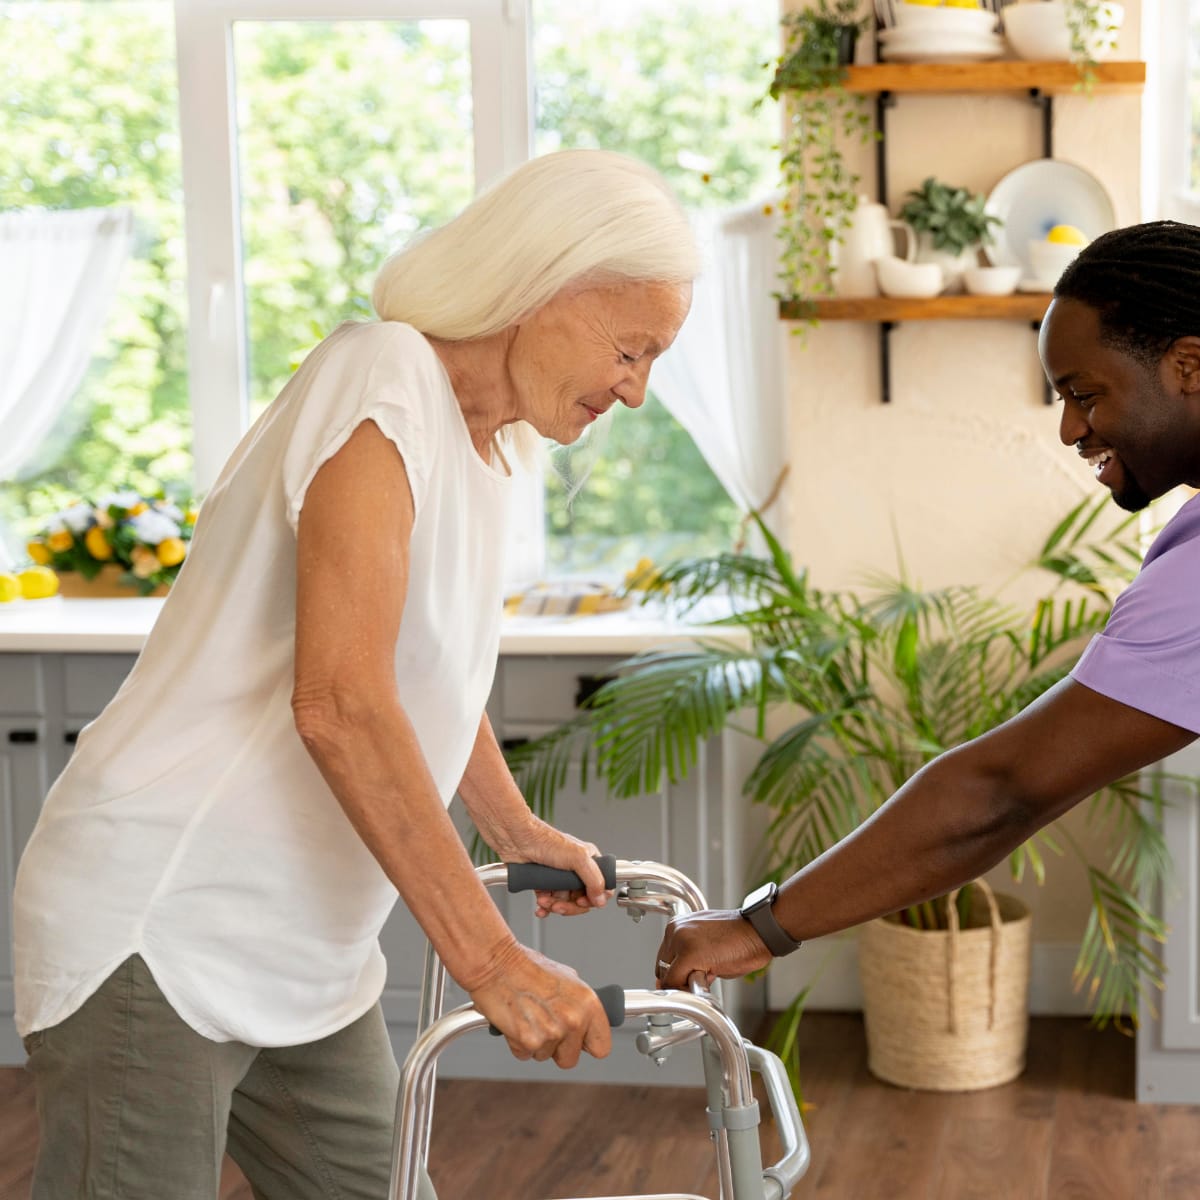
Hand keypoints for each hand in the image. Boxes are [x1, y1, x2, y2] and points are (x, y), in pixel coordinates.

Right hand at [467, 942, 612, 1067]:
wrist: (496, 964)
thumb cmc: (526, 967)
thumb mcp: (566, 978)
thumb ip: (580, 1005)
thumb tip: (586, 1021)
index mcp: (588, 1003)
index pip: (601, 1047)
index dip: (586, 1045)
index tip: (579, 1042)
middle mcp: (574, 1019)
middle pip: (570, 1059)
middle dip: (557, 1048)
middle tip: (545, 1025)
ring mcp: (552, 1033)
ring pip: (545, 1057)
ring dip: (536, 1043)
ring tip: (528, 1016)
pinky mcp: (529, 1042)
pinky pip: (525, 1055)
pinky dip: (518, 1043)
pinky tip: (517, 1021)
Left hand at [496, 816, 609, 917]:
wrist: (517, 841)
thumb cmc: (545, 840)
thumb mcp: (577, 858)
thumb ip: (594, 879)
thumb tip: (601, 899)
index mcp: (589, 861)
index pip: (601, 886)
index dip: (593, 898)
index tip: (582, 902)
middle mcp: (576, 869)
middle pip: (582, 898)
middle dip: (570, 906)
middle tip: (559, 905)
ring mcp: (560, 877)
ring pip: (565, 902)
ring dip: (555, 906)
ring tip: (545, 901)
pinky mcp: (545, 883)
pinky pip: (550, 902)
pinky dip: (545, 907)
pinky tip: (540, 907)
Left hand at [654, 909, 772, 988]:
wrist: (759, 930)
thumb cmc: (739, 938)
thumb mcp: (706, 944)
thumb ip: (689, 957)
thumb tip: (679, 979)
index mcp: (677, 925)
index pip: (664, 959)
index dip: (677, 975)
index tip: (690, 979)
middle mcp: (675, 930)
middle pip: (663, 968)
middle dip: (680, 979)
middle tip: (703, 977)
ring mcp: (680, 940)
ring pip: (669, 977)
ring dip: (686, 983)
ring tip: (710, 974)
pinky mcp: (689, 954)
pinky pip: (677, 982)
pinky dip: (689, 989)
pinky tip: (710, 978)